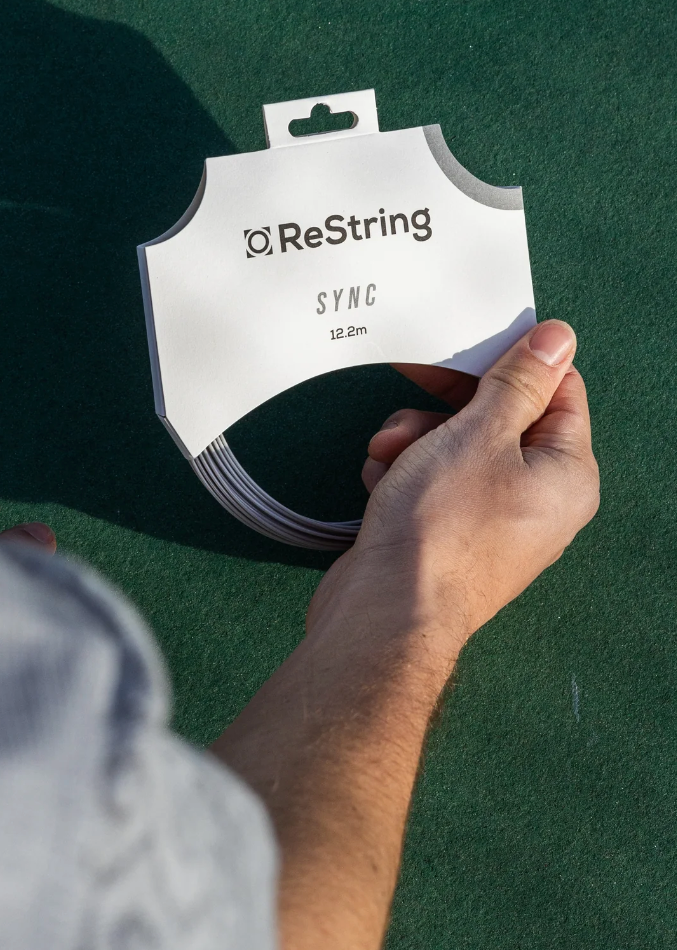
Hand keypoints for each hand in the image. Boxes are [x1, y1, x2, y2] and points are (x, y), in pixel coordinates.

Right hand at [313, 320, 598, 654]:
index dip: (512, 363)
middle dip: (446, 406)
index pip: (559, 390)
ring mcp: (497, 523)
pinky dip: (406, 472)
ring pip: (459, 448)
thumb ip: (519, 381)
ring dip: (417, 438)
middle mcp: (542, 501)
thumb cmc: (440, 527)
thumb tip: (559, 338)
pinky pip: (435, 483)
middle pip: (501, 418)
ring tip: (389, 452)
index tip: (467, 347)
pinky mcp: (453, 537)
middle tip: (412, 392)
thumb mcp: (480, 432)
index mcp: (568, 474)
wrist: (385, 611)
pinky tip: (382, 480)